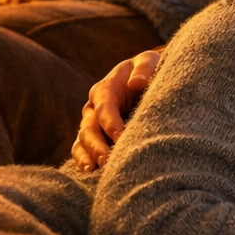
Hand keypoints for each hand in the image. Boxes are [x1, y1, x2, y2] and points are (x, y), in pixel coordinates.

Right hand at [71, 50, 161, 171]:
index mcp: (106, 88)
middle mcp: (95, 106)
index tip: (120, 135)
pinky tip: (91, 173)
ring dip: (89, 155)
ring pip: (83, 141)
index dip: (110, 121)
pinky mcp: (96, 137)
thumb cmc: (151, 70)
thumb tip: (137, 82)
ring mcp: (93, 123)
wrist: (150, 80)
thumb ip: (144, 68)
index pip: (104, 106)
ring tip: (97, 169)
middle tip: (107, 160)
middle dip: (97, 144)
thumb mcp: (150, 61)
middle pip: (89, 127)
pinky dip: (84, 160)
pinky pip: (83, 150)